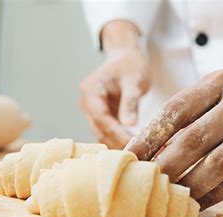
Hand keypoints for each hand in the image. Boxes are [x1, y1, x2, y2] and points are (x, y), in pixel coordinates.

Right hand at [80, 21, 150, 148]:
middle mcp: (86, 102)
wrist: (126, 57)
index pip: (101, 117)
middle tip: (135, 153)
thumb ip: (130, 102)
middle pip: (98, 128)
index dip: (115, 132)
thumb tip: (129, 124)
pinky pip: (107, 131)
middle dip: (115, 141)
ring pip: (101, 133)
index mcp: (91, 91)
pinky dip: (117, 138)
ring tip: (135, 152)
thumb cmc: (131, 65)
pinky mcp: (100, 115)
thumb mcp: (134, 81)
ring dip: (116, 143)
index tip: (131, 143)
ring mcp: (91, 110)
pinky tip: (131, 145)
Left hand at [126, 70, 222, 208]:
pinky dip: (214, 195)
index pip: (175, 110)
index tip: (129, 157)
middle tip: (147, 183)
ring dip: (189, 184)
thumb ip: (187, 121)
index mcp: (220, 81)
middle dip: (165, 166)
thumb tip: (149, 154)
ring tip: (170, 196)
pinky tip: (198, 202)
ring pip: (217, 163)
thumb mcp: (216, 97)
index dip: (148, 136)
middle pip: (194, 138)